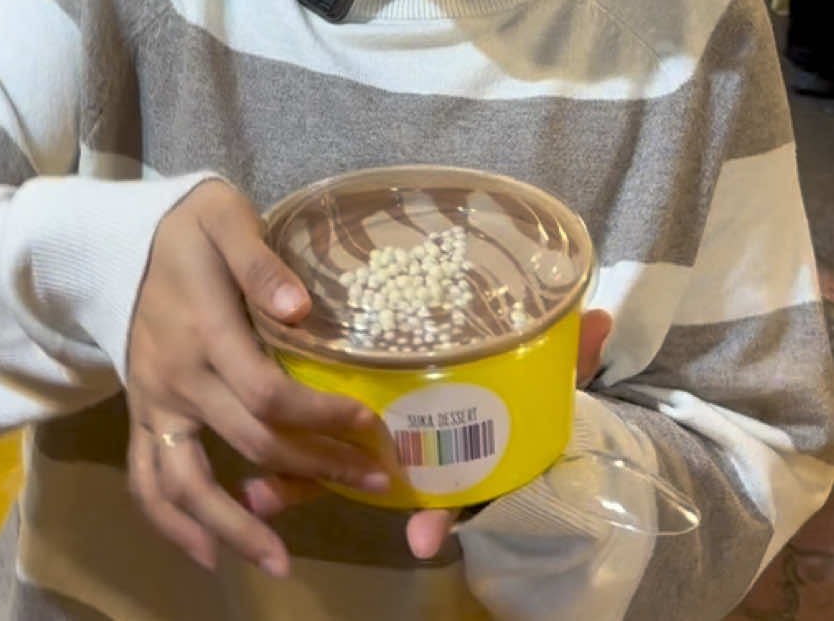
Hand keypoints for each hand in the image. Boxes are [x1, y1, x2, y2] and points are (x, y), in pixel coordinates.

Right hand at [126, 180, 390, 576]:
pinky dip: (172, 522)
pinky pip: (147, 479)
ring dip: (233, 528)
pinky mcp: (142, 414)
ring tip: (279, 562)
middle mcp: (178, 377)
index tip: (368, 423)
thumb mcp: (224, 218)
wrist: (116, 240)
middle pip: (250, 441)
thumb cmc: (186, 226)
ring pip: (187, 481)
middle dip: (316, 467)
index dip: (321, 416)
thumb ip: (260, 263)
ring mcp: (155, 402)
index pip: (268, 394)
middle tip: (373, 484)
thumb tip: (300, 310)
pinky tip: (207, 553)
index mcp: (205, 331)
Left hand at [244, 308, 615, 562]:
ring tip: (256, 496)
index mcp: (469, 447)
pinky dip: (287, 473)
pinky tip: (252, 481)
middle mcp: (422, 458)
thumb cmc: (523, 383)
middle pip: (379, 486)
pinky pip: (315, 455)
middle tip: (298, 504)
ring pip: (338, 475)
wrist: (506, 385)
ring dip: (298, 487)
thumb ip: (571, 350)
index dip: (441, 511)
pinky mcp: (350, 427)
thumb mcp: (548, 368)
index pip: (458, 489)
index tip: (421, 537)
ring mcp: (384, 449)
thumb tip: (605, 321)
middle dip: (340, 493)